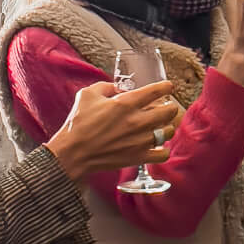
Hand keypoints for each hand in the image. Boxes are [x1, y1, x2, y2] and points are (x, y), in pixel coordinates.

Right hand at [45, 81, 181, 181]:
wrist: (73, 152)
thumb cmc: (78, 123)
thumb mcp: (88, 95)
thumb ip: (106, 87)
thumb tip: (118, 88)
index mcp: (125, 103)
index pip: (157, 90)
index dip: (166, 87)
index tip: (167, 87)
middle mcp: (137, 121)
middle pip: (170, 111)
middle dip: (170, 107)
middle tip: (164, 107)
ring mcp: (140, 141)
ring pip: (169, 132)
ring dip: (166, 127)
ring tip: (160, 127)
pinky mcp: (139, 157)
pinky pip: (163, 154)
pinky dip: (163, 150)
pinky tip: (156, 146)